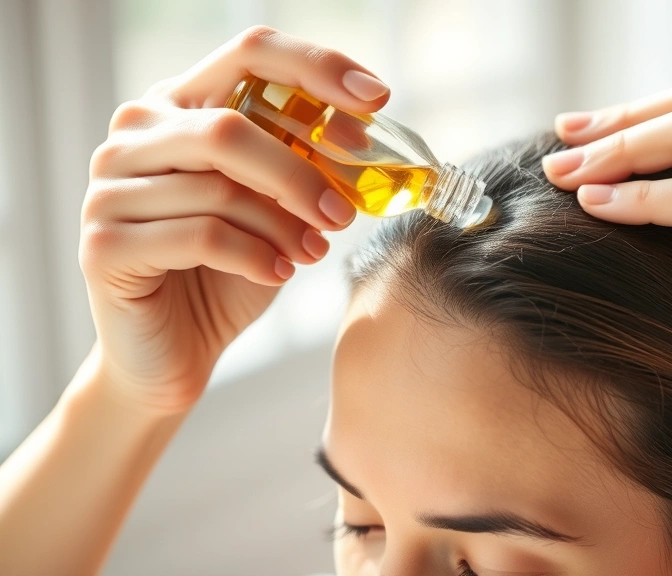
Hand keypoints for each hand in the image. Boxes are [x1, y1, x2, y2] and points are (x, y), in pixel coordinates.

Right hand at [81, 26, 388, 413]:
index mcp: (179, 107)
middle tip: (343, 214)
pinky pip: (200, 235)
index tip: (376, 97)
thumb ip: (301, 168)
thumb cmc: (229, 273)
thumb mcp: (276, 210)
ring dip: (282, 225)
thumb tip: (357, 139)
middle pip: (230, 128)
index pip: (248, 54)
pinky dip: (254, 255)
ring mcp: (109, 187)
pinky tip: (279, 272)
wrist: (174, 352)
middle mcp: (135, 134)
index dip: (316, 67)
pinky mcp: (104, 243)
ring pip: (218, 187)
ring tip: (312, 253)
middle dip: (301, 174)